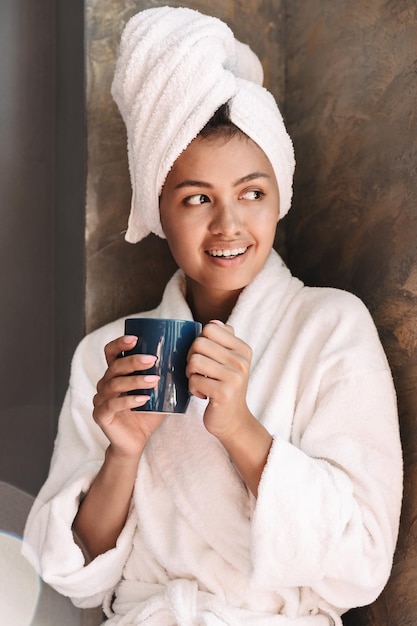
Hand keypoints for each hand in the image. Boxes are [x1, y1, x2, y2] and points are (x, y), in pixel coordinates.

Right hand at [93, 335, 165, 457]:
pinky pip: (112, 405)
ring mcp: (100, 400)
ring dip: (135, 380)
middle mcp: (105, 384)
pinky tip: (144, 399)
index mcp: (115, 374)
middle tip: (152, 359)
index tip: (135, 338)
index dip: (119, 343)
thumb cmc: (147, 414)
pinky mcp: (101, 415)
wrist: (136, 442)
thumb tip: (189, 359)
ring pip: (114, 384)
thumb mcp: (158, 392)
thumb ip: (166, 377)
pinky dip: (129, 401)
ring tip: (154, 380)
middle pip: (114, 367)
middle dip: (133, 361)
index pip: (111, 352)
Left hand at [186, 321, 252, 437]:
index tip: (204, 356)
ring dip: (190, 373)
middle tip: (197, 371)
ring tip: (199, 381)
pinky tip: (201, 394)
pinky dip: (192, 388)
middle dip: (191, 357)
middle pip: (199, 343)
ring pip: (194, 361)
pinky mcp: (223, 393)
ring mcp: (234, 377)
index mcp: (243, 349)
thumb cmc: (225, 386)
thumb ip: (224, 340)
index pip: (210, 328)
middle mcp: (241, 361)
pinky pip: (194, 380)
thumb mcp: (230, 361)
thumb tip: (213, 321)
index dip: (199, 340)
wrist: (233, 420)